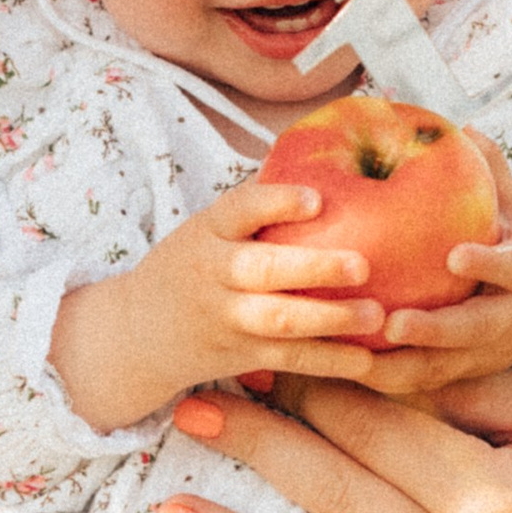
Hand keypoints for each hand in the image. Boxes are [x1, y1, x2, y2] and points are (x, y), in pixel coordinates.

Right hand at [50, 185, 385, 432]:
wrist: (135, 334)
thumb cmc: (192, 267)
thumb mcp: (208, 228)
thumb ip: (255, 201)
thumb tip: (318, 151)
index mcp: (208, 231)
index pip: (239, 210)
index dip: (276, 203)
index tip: (316, 198)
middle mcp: (212, 273)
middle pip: (262, 270)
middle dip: (313, 268)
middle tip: (363, 265)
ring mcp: (225, 318)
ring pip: (278, 320)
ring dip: (329, 318)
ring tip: (376, 314)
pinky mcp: (238, 355)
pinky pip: (288, 359)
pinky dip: (328, 361)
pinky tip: (367, 359)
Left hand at [368, 137, 511, 397]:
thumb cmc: (511, 245)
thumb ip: (490, 171)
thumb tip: (462, 126)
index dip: (488, 265)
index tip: (456, 256)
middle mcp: (510, 319)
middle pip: (476, 332)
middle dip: (436, 332)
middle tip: (394, 325)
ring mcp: (486, 354)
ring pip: (445, 369)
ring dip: (402, 368)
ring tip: (357, 360)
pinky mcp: (462, 376)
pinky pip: (422, 383)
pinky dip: (387, 380)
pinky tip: (344, 368)